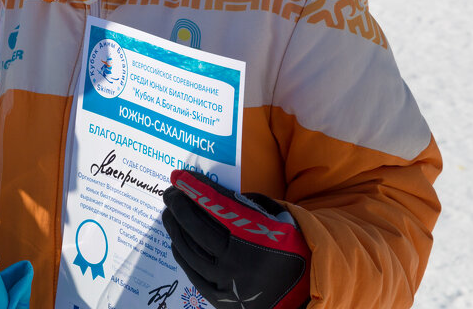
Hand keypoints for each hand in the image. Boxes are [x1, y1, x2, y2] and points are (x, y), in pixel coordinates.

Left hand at [162, 170, 310, 308]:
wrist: (303, 292)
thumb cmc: (288, 247)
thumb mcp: (276, 218)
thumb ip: (245, 205)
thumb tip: (205, 191)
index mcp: (259, 238)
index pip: (218, 207)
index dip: (196, 189)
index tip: (179, 176)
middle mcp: (240, 262)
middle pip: (197, 228)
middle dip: (180, 205)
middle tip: (170, 192)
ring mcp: (228, 283)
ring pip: (190, 249)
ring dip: (175, 227)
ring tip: (169, 212)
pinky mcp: (220, 299)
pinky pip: (191, 271)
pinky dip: (181, 251)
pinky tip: (176, 237)